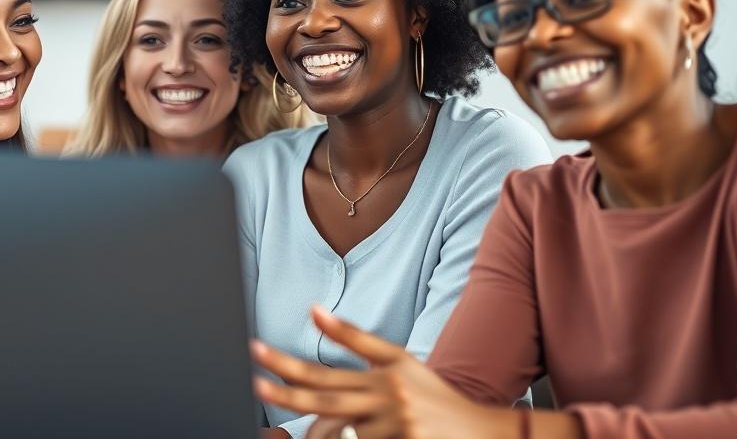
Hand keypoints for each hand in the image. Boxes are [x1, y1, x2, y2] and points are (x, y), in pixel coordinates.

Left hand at [252, 306, 515, 438]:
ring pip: (345, 434)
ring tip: (347, 429)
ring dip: (338, 434)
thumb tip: (313, 309)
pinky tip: (359, 434)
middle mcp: (386, 399)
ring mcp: (395, 426)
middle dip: (287, 392)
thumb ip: (355, 338)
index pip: (324, 370)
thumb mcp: (397, 360)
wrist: (481, 432)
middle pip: (326, 398)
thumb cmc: (433, 395)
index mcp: (381, 375)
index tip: (257, 351)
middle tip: (255, 382)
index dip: (288, 362)